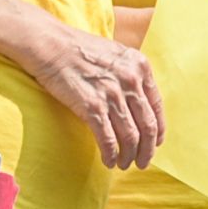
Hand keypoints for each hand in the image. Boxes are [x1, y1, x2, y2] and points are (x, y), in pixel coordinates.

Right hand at [35, 25, 164, 168]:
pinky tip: (108, 161)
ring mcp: (112, 94)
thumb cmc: (79, 49)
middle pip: (148, 126)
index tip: (155, 144)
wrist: (49, 44)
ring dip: (129, 156)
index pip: (157, 107)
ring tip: (123, 164)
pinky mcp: (92, 107)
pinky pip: (108, 140)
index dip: (158, 131)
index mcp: (140, 66)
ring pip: (130, 137)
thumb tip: (139, 104)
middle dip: (147, 150)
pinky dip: (110, 155)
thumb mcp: (116, 54)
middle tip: (142, 162)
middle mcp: (131, 80)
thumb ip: (130, 75)